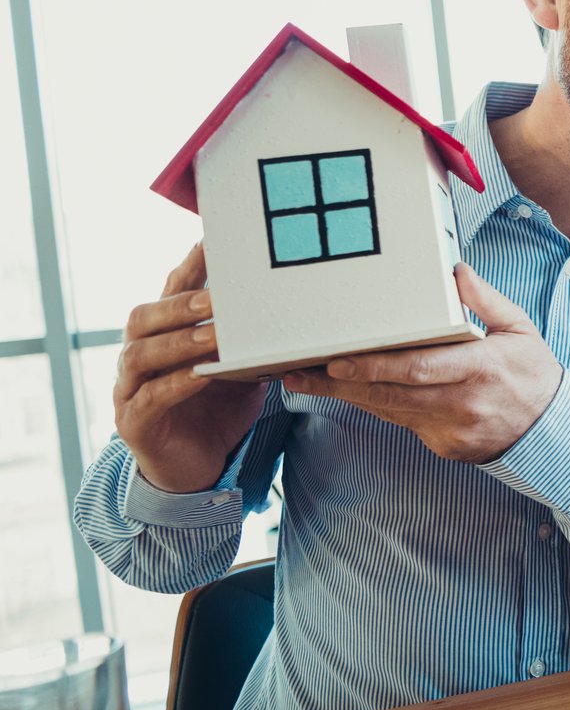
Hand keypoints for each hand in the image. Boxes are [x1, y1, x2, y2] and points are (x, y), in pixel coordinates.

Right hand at [113, 244, 270, 492]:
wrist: (194, 468)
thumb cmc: (216, 410)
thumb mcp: (242, 371)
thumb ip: (254, 343)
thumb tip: (298, 313)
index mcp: (163, 336)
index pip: (170, 293)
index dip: (188, 268)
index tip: (210, 242)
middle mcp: (138, 356)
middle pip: (143, 318)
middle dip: (180, 306)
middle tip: (216, 299)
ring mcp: (130, 389)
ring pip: (141, 354)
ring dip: (178, 342)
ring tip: (213, 336)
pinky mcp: (134, 422)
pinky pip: (150, 397)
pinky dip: (176, 384)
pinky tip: (200, 376)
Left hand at [282, 263, 562, 462]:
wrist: (552, 430)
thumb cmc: (532, 374)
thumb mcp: (519, 329)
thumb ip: (486, 301)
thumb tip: (457, 272)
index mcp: (481, 369)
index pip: (419, 368)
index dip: (375, 367)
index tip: (339, 361)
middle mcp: (463, 403)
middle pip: (392, 394)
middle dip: (342, 384)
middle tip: (302, 374)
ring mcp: (451, 429)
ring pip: (390, 411)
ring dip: (348, 396)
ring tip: (308, 382)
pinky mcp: (443, 446)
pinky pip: (403, 423)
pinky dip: (377, 407)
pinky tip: (351, 393)